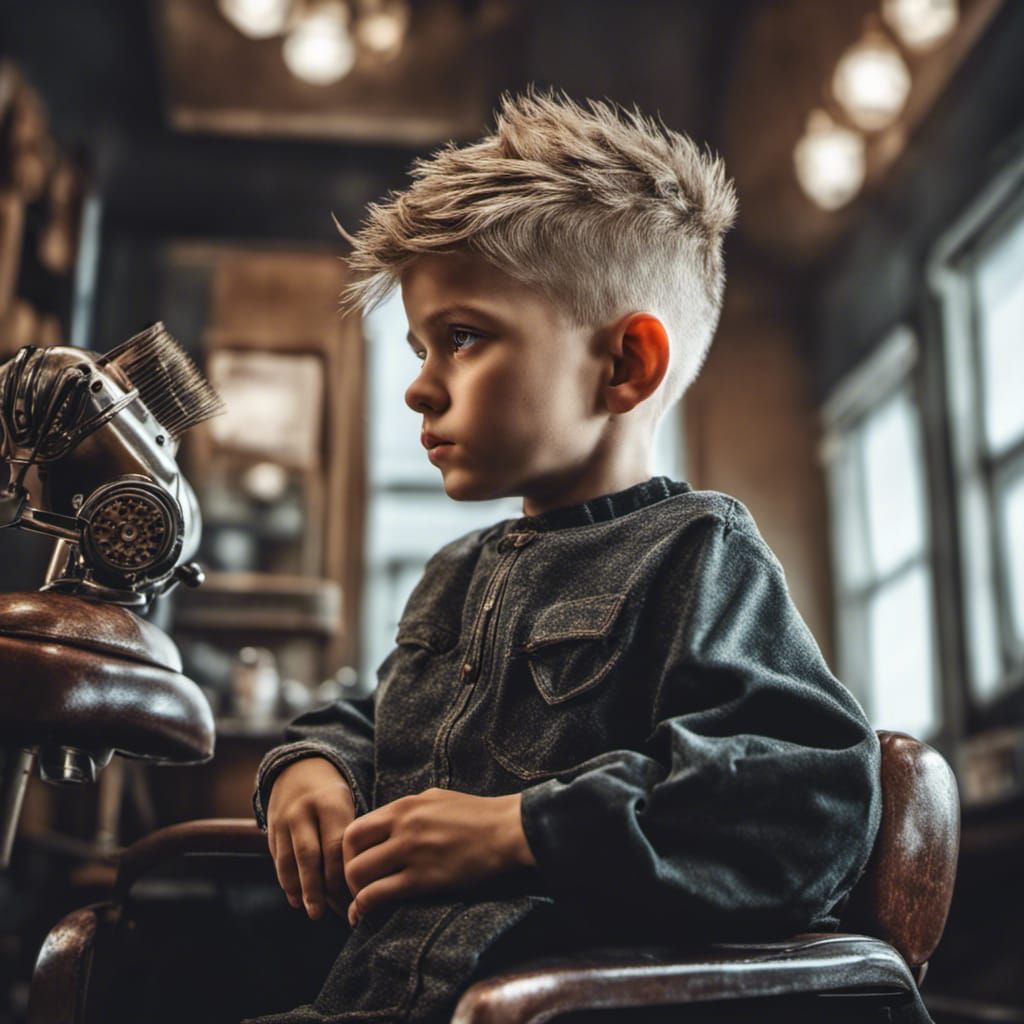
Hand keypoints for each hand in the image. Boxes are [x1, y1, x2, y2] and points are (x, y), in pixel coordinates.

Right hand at [266, 757, 355, 920]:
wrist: (301, 769)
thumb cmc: (335, 797)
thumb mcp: (347, 805)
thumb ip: (350, 837)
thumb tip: (360, 883)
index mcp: (330, 802)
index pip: (336, 845)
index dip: (343, 874)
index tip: (352, 898)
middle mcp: (303, 810)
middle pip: (309, 855)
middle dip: (317, 888)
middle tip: (324, 914)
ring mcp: (283, 819)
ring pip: (289, 860)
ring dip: (300, 889)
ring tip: (311, 911)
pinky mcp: (271, 828)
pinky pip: (278, 858)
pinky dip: (286, 881)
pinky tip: (296, 898)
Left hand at [343, 788, 534, 926]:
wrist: (509, 831)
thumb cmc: (478, 817)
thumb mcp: (437, 800)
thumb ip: (409, 811)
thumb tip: (388, 826)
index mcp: (406, 805)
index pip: (356, 826)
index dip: (348, 851)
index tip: (357, 866)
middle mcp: (403, 824)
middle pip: (349, 848)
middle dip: (346, 871)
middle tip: (356, 887)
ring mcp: (412, 851)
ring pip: (358, 873)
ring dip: (354, 892)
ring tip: (362, 904)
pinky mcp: (424, 878)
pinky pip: (378, 895)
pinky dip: (363, 908)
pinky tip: (365, 916)